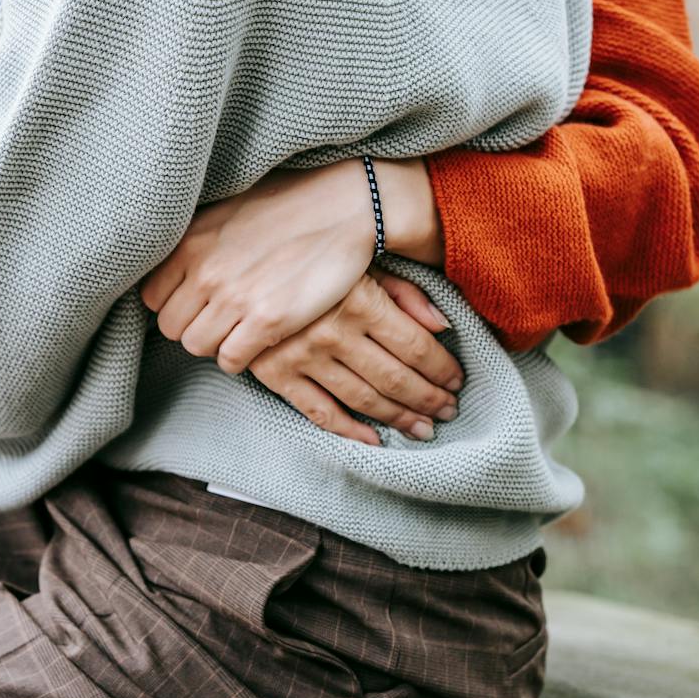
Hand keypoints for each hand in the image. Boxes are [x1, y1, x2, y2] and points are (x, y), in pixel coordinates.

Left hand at [141, 157, 444, 374]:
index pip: (152, 298)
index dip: (175, 304)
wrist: (343, 207)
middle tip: (221, 319)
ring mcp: (235, 299)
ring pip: (197, 347)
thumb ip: (197, 242)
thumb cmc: (288, 204)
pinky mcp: (268, 321)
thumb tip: (177, 269)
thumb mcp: (227, 210)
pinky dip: (239, 357)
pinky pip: (230, 360)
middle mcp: (205, 272)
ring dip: (216, 343)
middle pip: (172, 328)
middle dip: (194, 327)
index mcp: (191, 243)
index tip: (197, 303)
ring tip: (239, 329)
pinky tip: (256, 341)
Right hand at [247, 273, 462, 445]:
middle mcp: (334, 333)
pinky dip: (350, 431)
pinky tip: (375, 440)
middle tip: (448, 412)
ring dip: (398, 418)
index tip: (457, 381)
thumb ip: (406, 294)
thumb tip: (444, 327)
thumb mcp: (364, 262)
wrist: (240, 260)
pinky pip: (320, 412)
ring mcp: (303, 357)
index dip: (442, 369)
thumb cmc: (314, 256)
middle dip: (428, 399)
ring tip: (422, 428)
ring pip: (363, 399)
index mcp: (361, 301)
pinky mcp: (277, 374)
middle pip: (395, 378)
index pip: (416, 347)